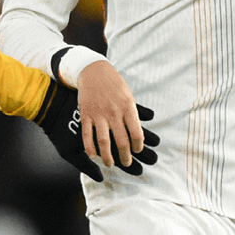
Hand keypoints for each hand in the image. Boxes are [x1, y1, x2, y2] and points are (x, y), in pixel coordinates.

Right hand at [35, 80, 156, 181]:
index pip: (137, 133)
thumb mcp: (128, 95)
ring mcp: (98, 114)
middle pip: (122, 141)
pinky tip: (93, 156)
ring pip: (104, 141)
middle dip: (125, 156)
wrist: (93, 70)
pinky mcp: (85, 114)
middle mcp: (114, 112)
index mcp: (127, 107)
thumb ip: (136, 111)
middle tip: (127, 164)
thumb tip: (149, 121)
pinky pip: (88, 135)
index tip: (136, 150)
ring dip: (107, 156)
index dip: (138, 146)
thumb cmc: (113, 84)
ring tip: (110, 164)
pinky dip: (90, 147)